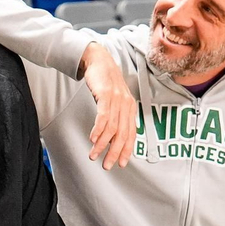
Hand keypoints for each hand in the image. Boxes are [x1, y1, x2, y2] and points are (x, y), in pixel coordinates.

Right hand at [80, 43, 137, 168]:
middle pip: (122, 134)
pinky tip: (93, 139)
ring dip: (102, 144)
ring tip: (93, 154)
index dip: (127, 150)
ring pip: (112, 128)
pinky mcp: (106, 94)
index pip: (131, 134)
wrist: (98, 60)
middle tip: (107, 165)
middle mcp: (126, 105)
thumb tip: (112, 138)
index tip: (122, 164)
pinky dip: (99, 129)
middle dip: (115, 152)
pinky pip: (103, 116)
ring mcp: (117, 99)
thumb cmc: (105, 82)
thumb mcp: (114, 100)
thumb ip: (115, 117)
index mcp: (130, 108)